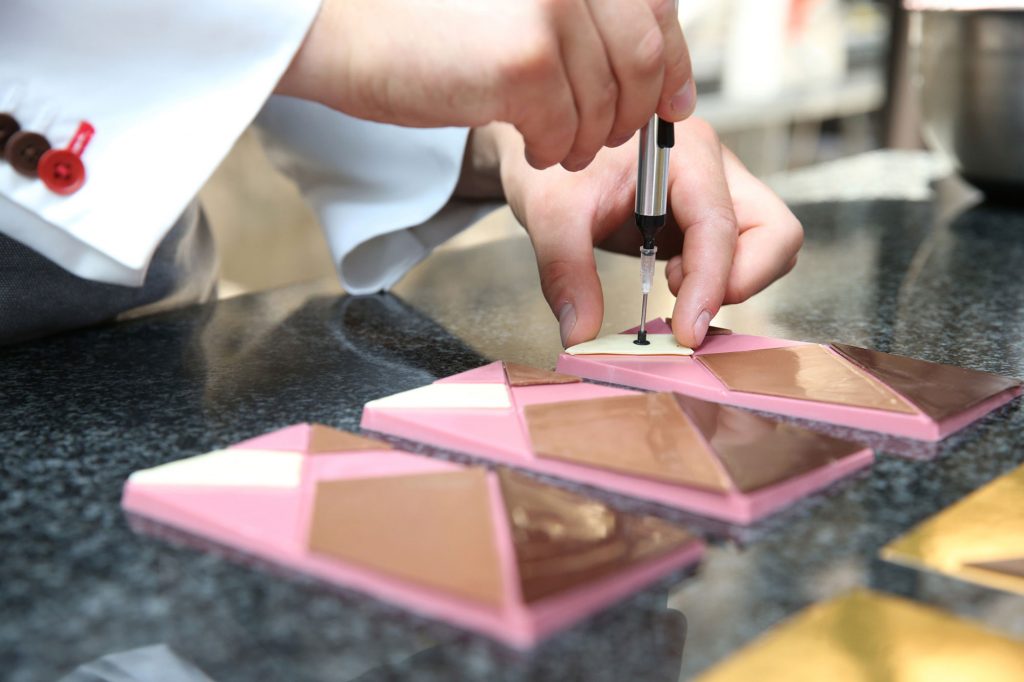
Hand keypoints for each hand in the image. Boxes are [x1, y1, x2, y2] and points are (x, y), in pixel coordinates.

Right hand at [278, 0, 694, 170]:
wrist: (343, 28)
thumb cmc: (423, 19)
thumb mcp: (521, 4)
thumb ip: (583, 21)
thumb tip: (661, 70)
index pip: (656, 9)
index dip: (676, 63)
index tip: (676, 101)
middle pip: (644, 58)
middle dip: (633, 112)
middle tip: (606, 137)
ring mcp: (553, 11)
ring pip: (607, 102)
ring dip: (587, 138)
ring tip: (555, 143)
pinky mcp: (526, 63)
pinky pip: (566, 130)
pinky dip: (553, 149)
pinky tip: (528, 144)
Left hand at [494, 118, 802, 347]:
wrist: (551, 141)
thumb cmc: (554, 164)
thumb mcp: (550, 213)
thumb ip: (566, 272)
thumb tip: (582, 335)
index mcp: (683, 150)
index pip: (720, 224)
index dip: (710, 284)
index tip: (685, 331)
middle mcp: (715, 167)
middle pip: (775, 231)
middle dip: (741, 281)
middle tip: (684, 304)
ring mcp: (720, 190)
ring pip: (769, 246)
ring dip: (731, 280)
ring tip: (670, 281)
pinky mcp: (712, 215)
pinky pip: (744, 254)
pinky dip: (718, 279)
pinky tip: (671, 277)